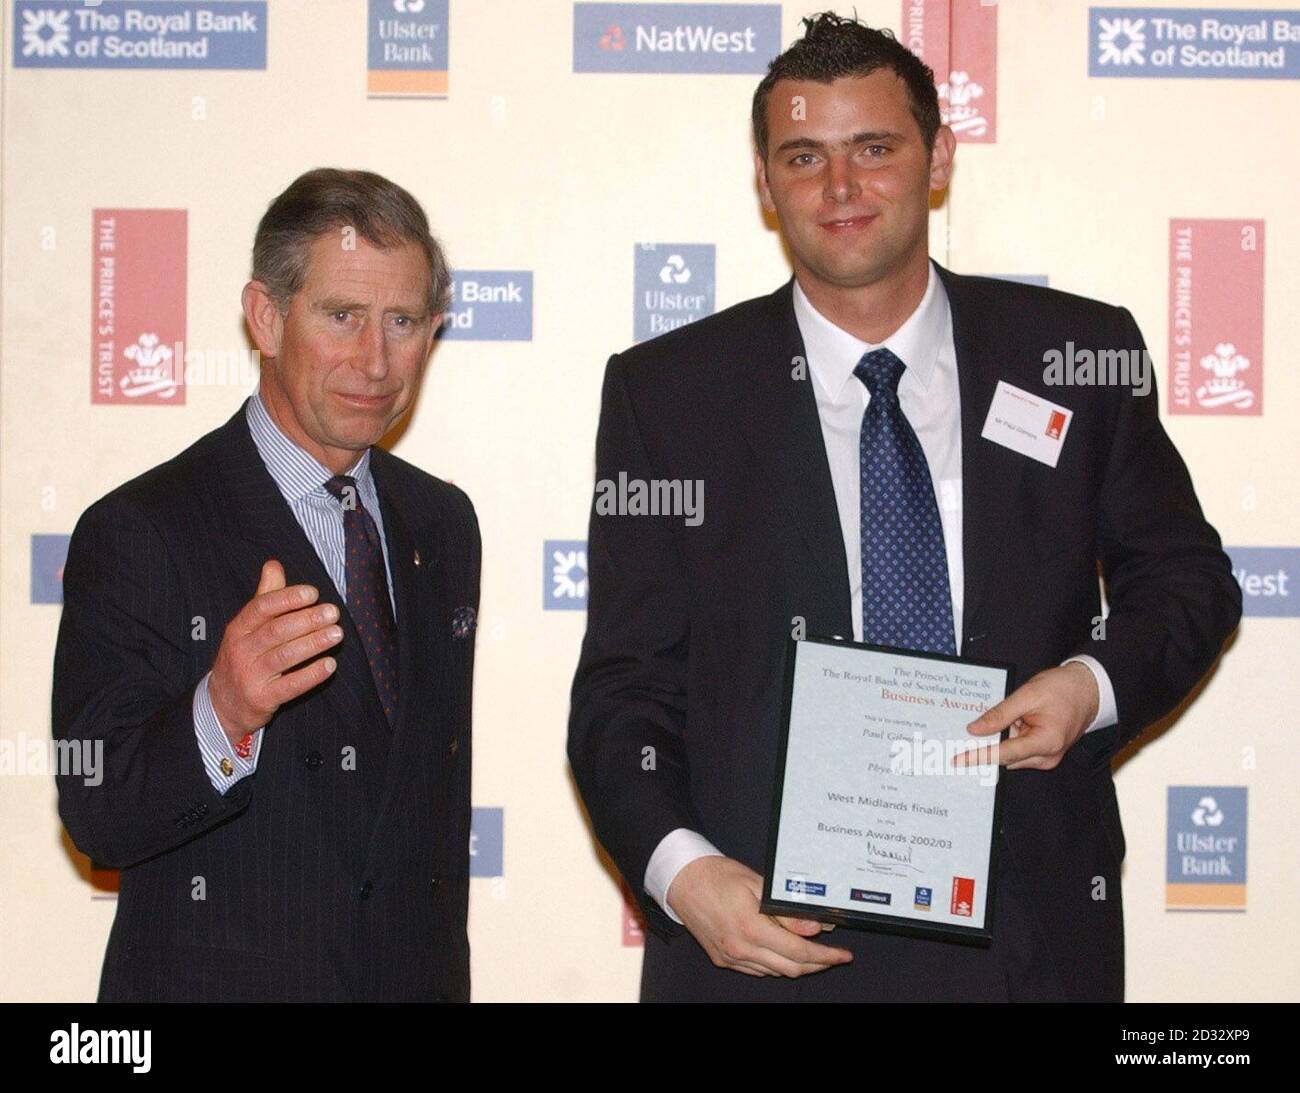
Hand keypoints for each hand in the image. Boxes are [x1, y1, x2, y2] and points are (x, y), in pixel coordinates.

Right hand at [208, 560, 342, 744]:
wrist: (222, 704)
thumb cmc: (243, 657)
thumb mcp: (247, 628)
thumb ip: (265, 597)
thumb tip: (274, 564)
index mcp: (239, 628)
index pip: (261, 608)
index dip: (287, 598)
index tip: (313, 593)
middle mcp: (241, 651)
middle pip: (276, 631)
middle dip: (307, 620)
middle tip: (333, 612)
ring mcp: (250, 676)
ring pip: (284, 657)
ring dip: (313, 644)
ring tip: (337, 634)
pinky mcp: (262, 699)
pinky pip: (290, 687)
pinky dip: (311, 675)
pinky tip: (330, 665)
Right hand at [666, 855, 852, 976]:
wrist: (681, 880)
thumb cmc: (717, 875)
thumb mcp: (757, 885)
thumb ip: (786, 911)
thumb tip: (815, 928)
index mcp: (750, 928)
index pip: (798, 952)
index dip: (825, 956)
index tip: (843, 955)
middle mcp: (740, 948)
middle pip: (791, 969)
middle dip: (817, 965)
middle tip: (834, 956)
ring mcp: (730, 957)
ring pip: (775, 973)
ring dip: (797, 966)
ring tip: (813, 952)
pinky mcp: (723, 959)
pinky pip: (758, 970)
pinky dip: (776, 965)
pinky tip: (783, 952)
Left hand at [958, 662, 1099, 770]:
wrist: (1088, 690)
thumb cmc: (1062, 689)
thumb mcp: (1028, 695)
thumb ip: (1000, 714)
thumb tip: (975, 730)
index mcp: (1046, 742)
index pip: (1004, 754)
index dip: (979, 756)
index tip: (958, 759)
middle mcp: (1047, 756)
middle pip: (1005, 758)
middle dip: (984, 748)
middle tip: (956, 740)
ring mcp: (1046, 757)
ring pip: (1010, 755)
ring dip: (996, 741)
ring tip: (982, 725)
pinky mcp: (1043, 753)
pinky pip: (1017, 750)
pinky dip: (1006, 739)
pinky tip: (999, 725)